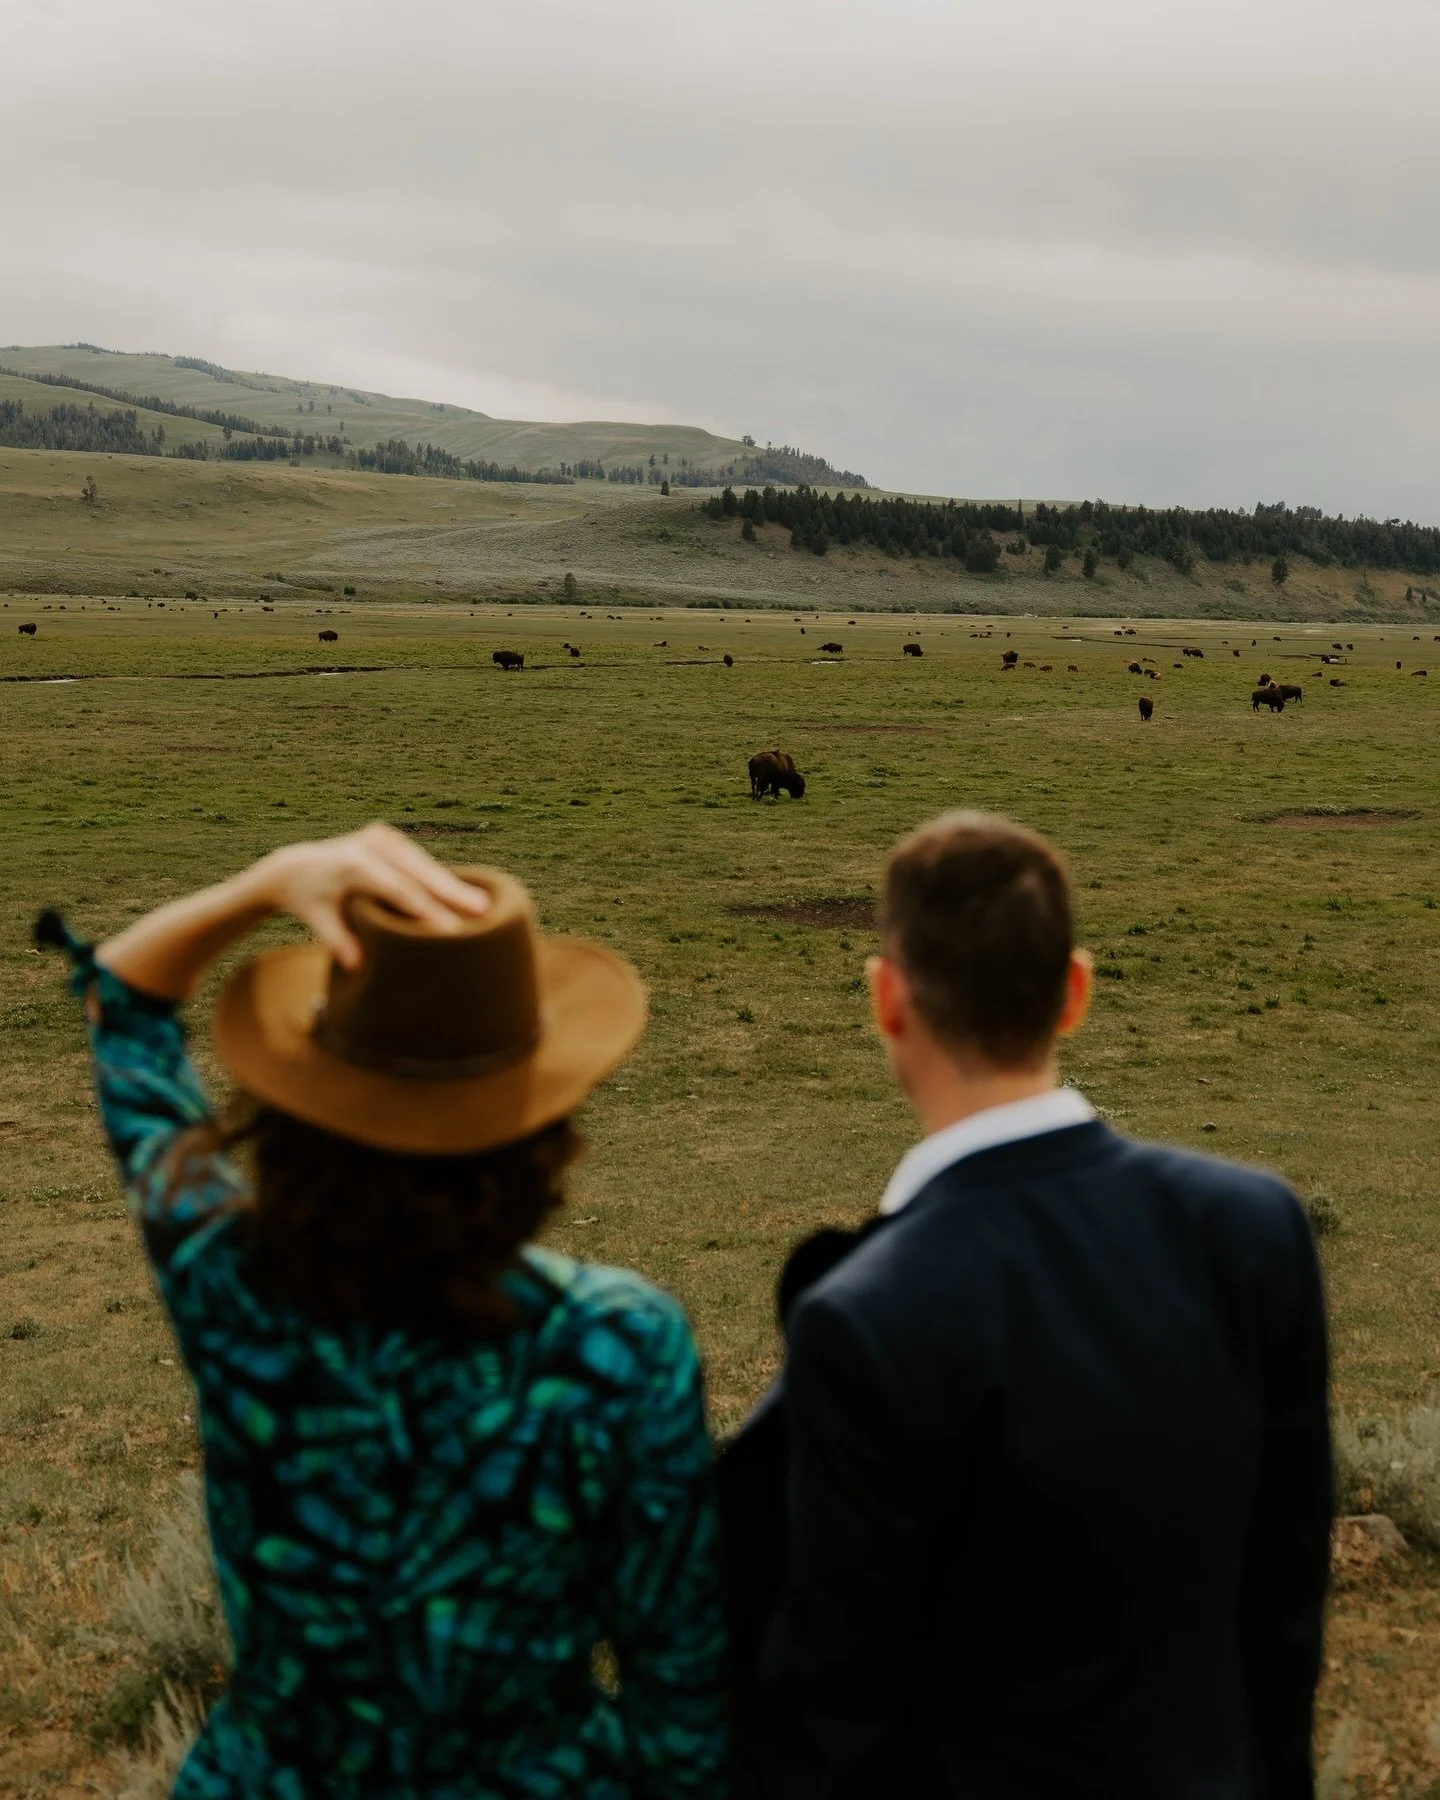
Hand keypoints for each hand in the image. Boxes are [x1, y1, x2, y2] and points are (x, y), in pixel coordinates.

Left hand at [256, 823, 490, 967]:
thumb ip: (336, 939)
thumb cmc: (309, 901)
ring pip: (424, 863)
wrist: (295, 867)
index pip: (396, 889)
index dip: (425, 909)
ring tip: (484, 904)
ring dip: (453, 884)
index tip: (450, 930)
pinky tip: (465, 893)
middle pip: (417, 872)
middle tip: (483, 911)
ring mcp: (382, 837)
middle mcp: (370, 844)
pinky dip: (441, 877)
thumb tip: (357, 965)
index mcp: (351, 863)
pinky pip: (420, 859)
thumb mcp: (317, 919)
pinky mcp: (390, 838)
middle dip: (451, 892)